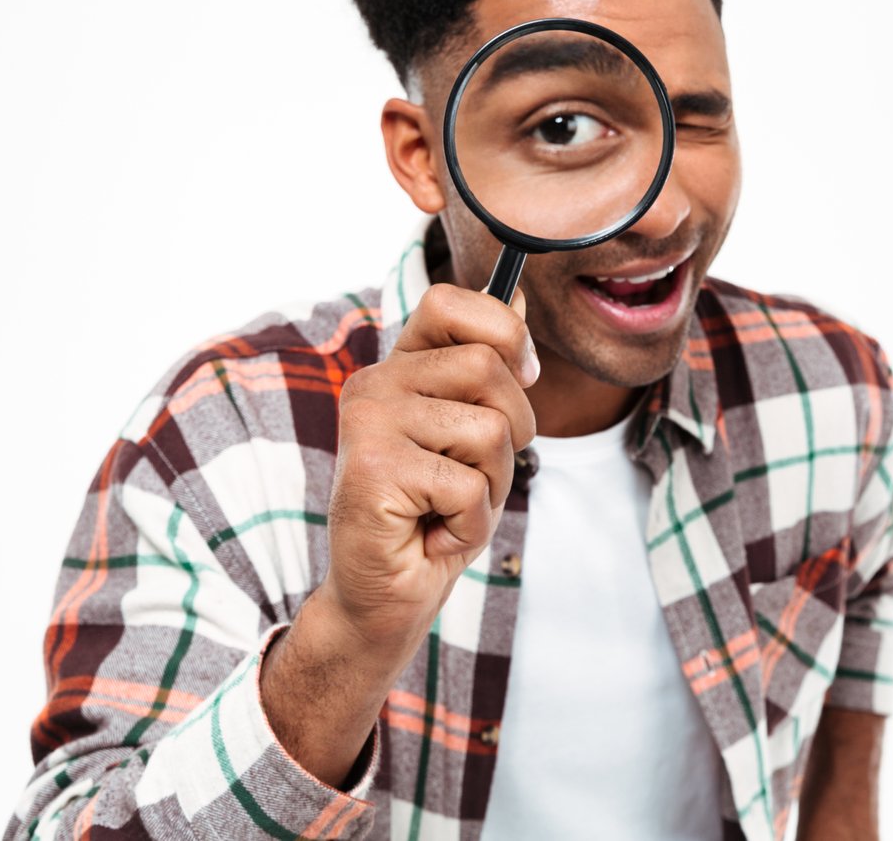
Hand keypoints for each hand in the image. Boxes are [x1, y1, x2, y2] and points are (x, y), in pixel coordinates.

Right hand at [319, 282, 537, 657]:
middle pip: (488, 366)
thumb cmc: (433, 515)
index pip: (449, 301)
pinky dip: (470, 524)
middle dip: (512, 431)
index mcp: (398, 367)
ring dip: (491, 485)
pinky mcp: (376, 470)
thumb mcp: (472, 433)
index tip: (523, 375)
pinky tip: (433, 534)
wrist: (384, 597)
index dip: (504, 333)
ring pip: (489, 430)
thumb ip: (488, 365)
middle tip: (472, 475)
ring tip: (448, 507)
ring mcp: (369, 424)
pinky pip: (471, 486)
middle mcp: (375, 384)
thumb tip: (516, 296)